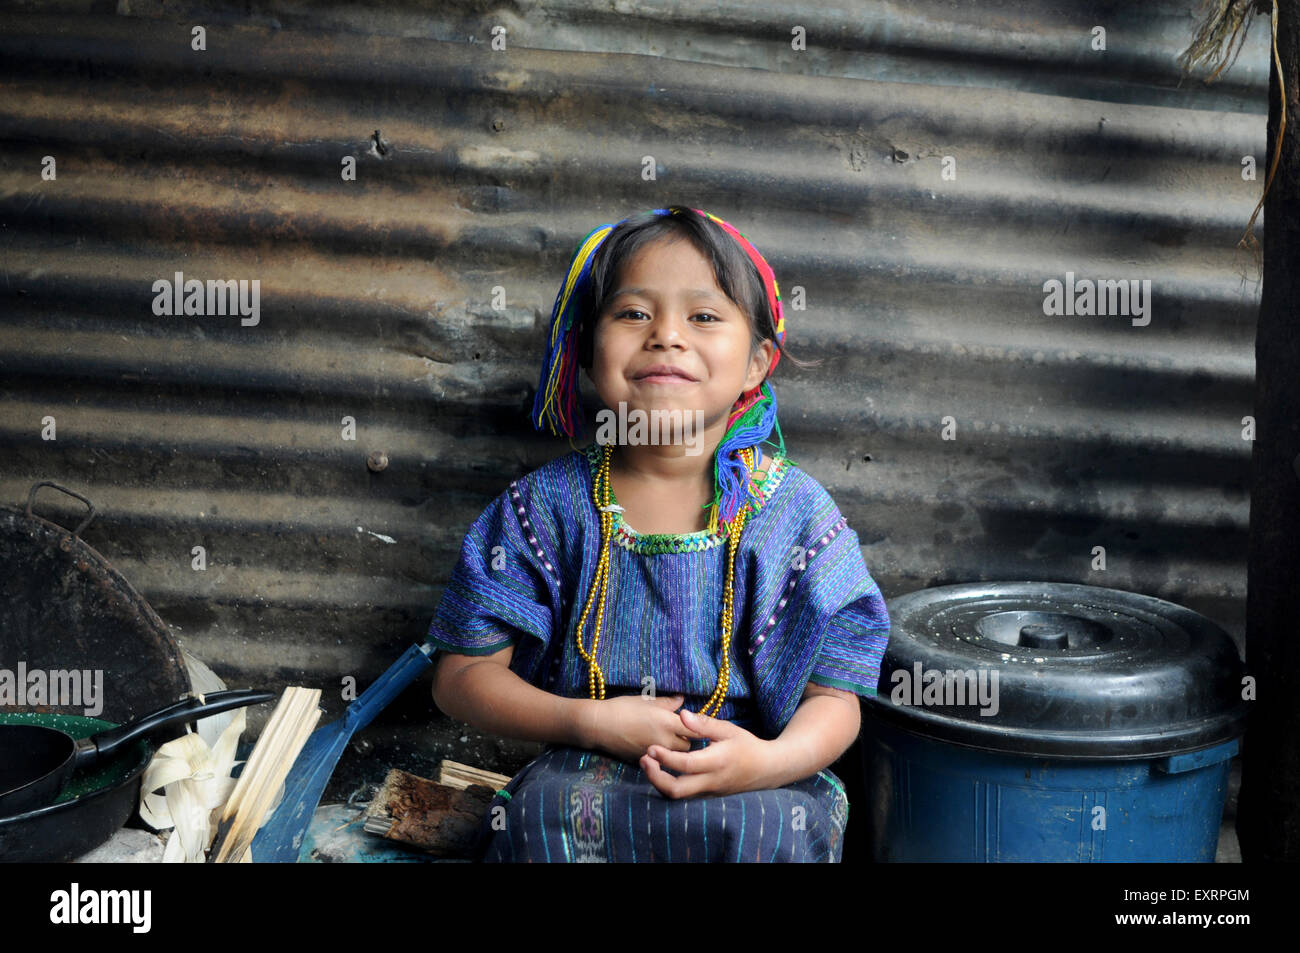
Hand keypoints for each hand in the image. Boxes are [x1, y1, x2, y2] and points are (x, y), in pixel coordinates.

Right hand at [583, 694, 703, 763]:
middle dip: (688, 740)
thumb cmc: (622, 708)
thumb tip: (682, 700)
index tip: (699, 724)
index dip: (699, 726)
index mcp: (667, 722)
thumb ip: (668, 702)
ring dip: (677, 750)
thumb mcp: (646, 700)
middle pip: (689, 746)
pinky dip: (663, 756)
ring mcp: (655, 753)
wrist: (599, 726)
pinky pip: (661, 761)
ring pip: (676, 756)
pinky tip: (657, 747)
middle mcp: (665, 740)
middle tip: (683, 731)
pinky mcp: (645, 761)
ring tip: (671, 740)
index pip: (695, 728)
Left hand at [641, 708, 775, 798]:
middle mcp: (710, 781)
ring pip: (678, 796)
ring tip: (648, 764)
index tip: (650, 748)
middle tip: (644, 759)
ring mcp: (708, 792)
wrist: (766, 769)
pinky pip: (684, 795)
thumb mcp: (728, 730)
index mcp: (716, 762)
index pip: (686, 765)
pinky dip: (669, 785)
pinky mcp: (707, 796)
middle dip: (655, 777)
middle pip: (676, 790)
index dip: (665, 758)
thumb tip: (682, 714)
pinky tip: (661, 770)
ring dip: (659, 782)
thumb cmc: (747, 745)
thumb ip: (703, 724)